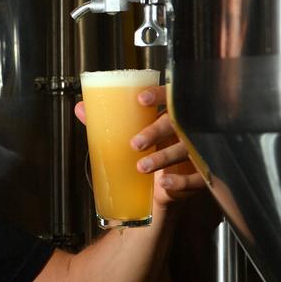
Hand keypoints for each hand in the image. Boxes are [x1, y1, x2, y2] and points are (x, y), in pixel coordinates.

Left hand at [74, 84, 207, 206]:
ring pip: (183, 150)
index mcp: (169, 115)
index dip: (158, 95)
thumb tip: (80, 108)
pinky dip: (180, 181)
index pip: (169, 97)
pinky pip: (196, 178)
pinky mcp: (200, 175)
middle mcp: (185, 130)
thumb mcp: (131, 134)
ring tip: (141, 166)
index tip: (140, 99)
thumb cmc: (152, 150)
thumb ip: (108, 121)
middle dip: (155, 131)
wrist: (166, 185)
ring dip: (162, 158)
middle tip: (134, 143)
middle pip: (175, 124)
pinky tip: (164, 183)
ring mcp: (196, 151)